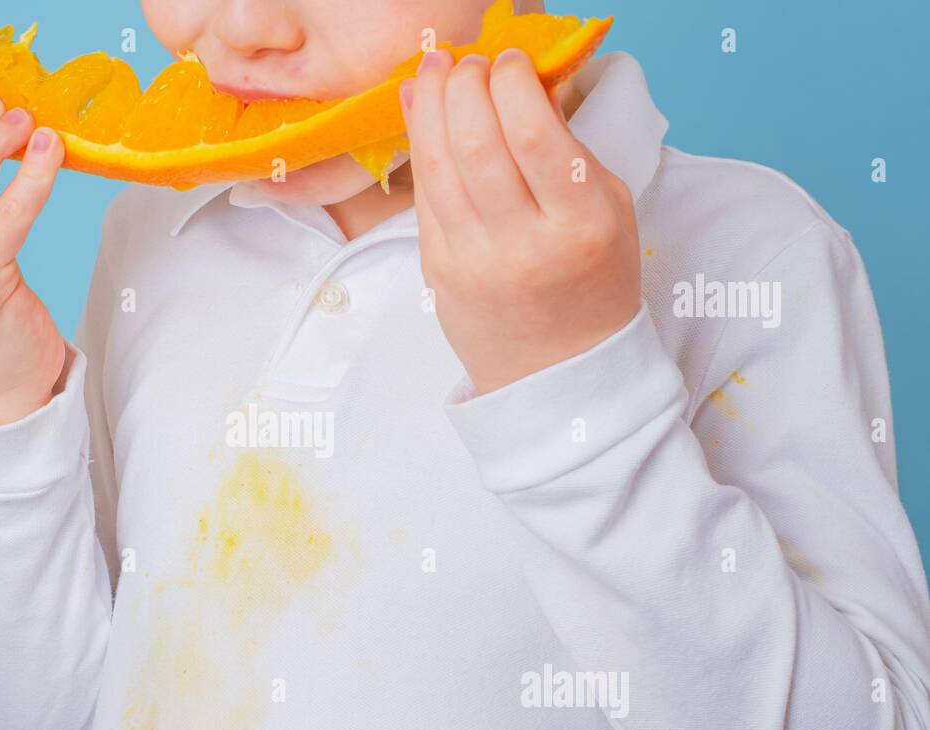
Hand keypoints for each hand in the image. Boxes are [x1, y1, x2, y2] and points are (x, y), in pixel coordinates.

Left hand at [400, 48, 640, 394]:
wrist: (557, 373)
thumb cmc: (592, 282)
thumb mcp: (608, 210)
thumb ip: (568, 146)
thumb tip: (523, 81)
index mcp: (579, 225)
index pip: (532, 135)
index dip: (511, 82)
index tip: (510, 59)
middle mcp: (522, 245)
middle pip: (475, 143)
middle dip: (464, 85)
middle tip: (468, 61)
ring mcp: (472, 261)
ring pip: (437, 166)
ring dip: (429, 105)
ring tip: (435, 68)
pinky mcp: (436, 270)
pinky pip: (422, 195)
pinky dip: (418, 144)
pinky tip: (418, 109)